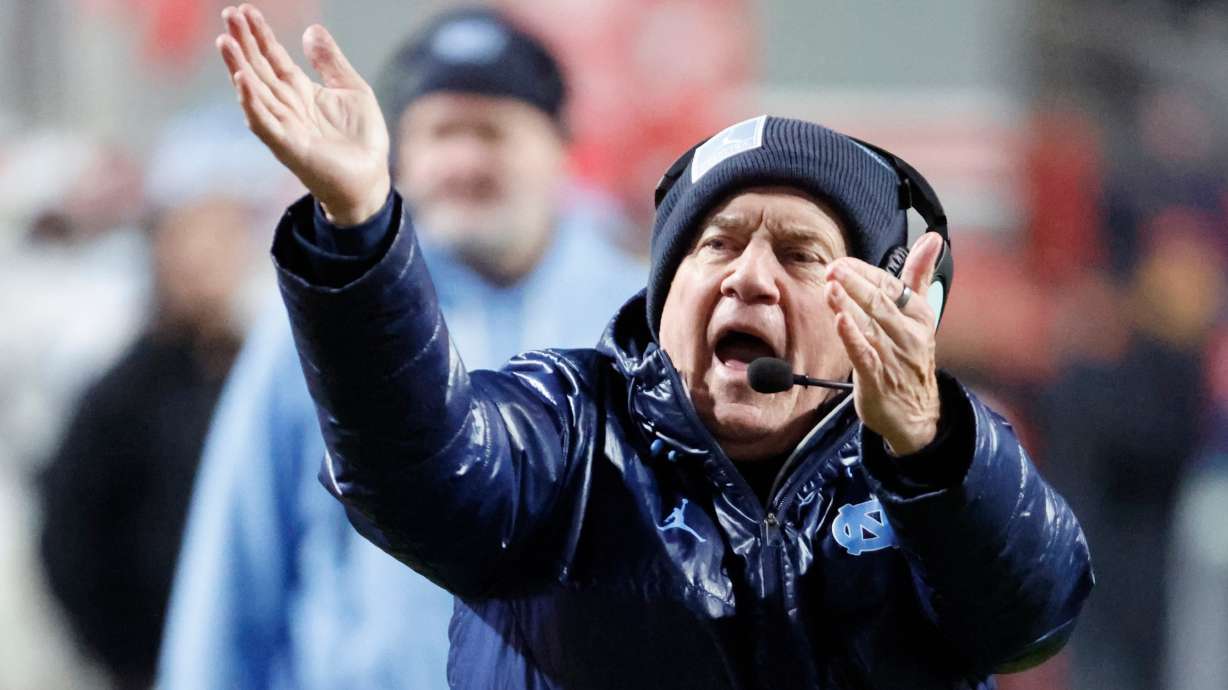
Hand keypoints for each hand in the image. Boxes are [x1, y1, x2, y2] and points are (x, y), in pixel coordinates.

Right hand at [216, 4, 389, 224]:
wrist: (370, 179)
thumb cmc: (362, 139)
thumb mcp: (352, 89)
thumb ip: (331, 62)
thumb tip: (311, 30)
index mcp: (301, 92)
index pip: (274, 57)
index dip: (260, 34)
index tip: (244, 10)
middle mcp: (287, 107)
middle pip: (260, 69)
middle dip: (244, 43)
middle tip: (228, 14)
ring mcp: (284, 126)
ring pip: (255, 92)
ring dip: (239, 67)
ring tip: (225, 41)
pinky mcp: (288, 146)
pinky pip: (264, 123)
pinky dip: (252, 102)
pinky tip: (242, 81)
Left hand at [824, 233, 945, 454]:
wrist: (917, 413)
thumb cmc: (911, 357)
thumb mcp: (920, 315)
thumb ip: (920, 276)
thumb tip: (932, 238)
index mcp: (918, 315)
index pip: (892, 286)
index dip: (866, 273)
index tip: (843, 262)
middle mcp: (909, 334)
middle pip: (881, 303)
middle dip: (856, 283)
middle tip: (833, 268)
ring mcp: (894, 357)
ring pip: (870, 326)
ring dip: (849, 305)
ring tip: (830, 286)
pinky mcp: (878, 379)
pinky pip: (865, 355)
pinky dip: (853, 337)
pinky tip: (839, 320)